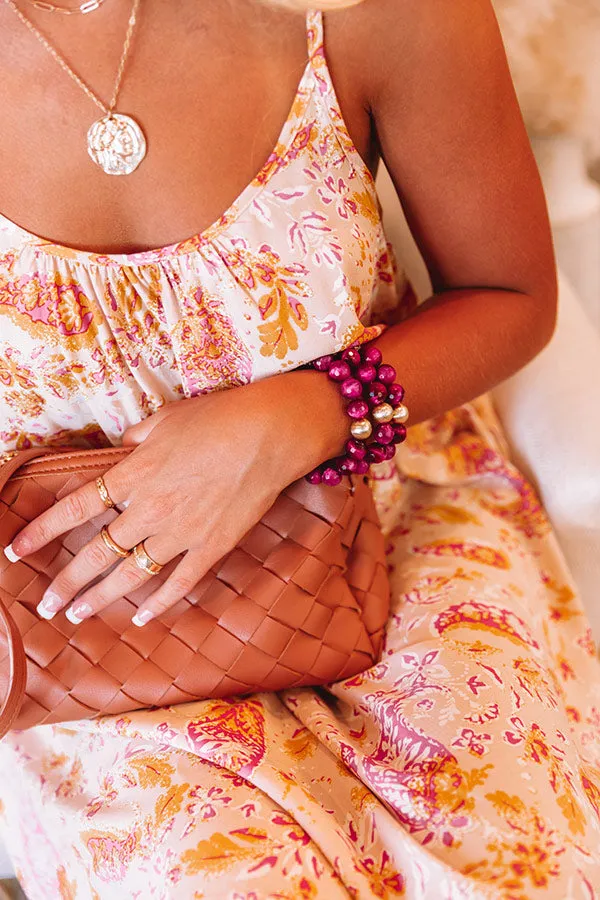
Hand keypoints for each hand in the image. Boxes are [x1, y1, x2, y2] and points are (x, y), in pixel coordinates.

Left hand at [4, 370, 345, 626]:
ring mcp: (180, 533)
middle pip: (96, 554)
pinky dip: (158, 604)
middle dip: (65, 583)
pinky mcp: (211, 547)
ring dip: (99, 598)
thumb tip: (125, 449)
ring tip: (76, 616)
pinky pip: (178, 584)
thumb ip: (138, 438)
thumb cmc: (218, 417)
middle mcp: (149, 509)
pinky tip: (140, 618)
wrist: (269, 434)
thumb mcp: (167, 418)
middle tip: (45, 605)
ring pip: (130, 576)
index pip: (76, 509)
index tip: (17, 552)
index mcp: (134, 474)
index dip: (42, 532)